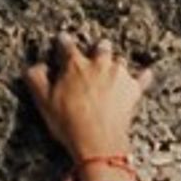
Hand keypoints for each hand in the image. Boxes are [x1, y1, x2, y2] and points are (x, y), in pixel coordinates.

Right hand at [20, 34, 153, 175]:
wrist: (98, 142)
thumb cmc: (70, 123)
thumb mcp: (43, 102)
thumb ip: (36, 79)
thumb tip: (35, 67)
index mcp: (75, 64)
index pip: (67, 45)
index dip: (63, 41)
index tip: (62, 39)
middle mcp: (99, 64)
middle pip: (101, 47)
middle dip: (98, 48)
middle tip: (95, 52)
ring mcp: (119, 75)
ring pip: (120, 61)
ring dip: (116, 64)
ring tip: (113, 69)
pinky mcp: (133, 90)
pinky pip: (142, 78)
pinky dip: (143, 76)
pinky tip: (146, 73)